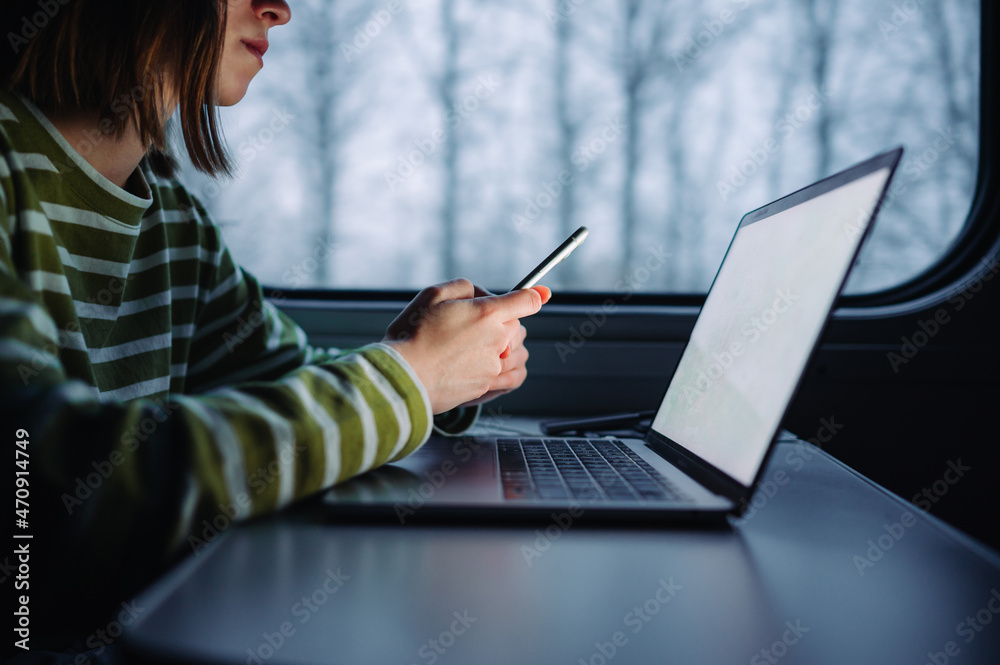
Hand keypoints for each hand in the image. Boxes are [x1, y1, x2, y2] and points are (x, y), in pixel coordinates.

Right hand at [383, 279, 550, 413]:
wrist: (403, 378)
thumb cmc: (412, 335)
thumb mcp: (433, 294)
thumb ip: (464, 287)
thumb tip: (480, 294)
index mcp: (487, 313)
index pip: (526, 300)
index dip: (533, 295)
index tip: (539, 294)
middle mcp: (497, 340)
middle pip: (518, 326)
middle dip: (503, 320)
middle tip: (471, 322)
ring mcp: (494, 367)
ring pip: (519, 352)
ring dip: (508, 346)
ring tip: (482, 346)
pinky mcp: (486, 387)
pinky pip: (513, 378)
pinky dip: (512, 370)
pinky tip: (501, 367)